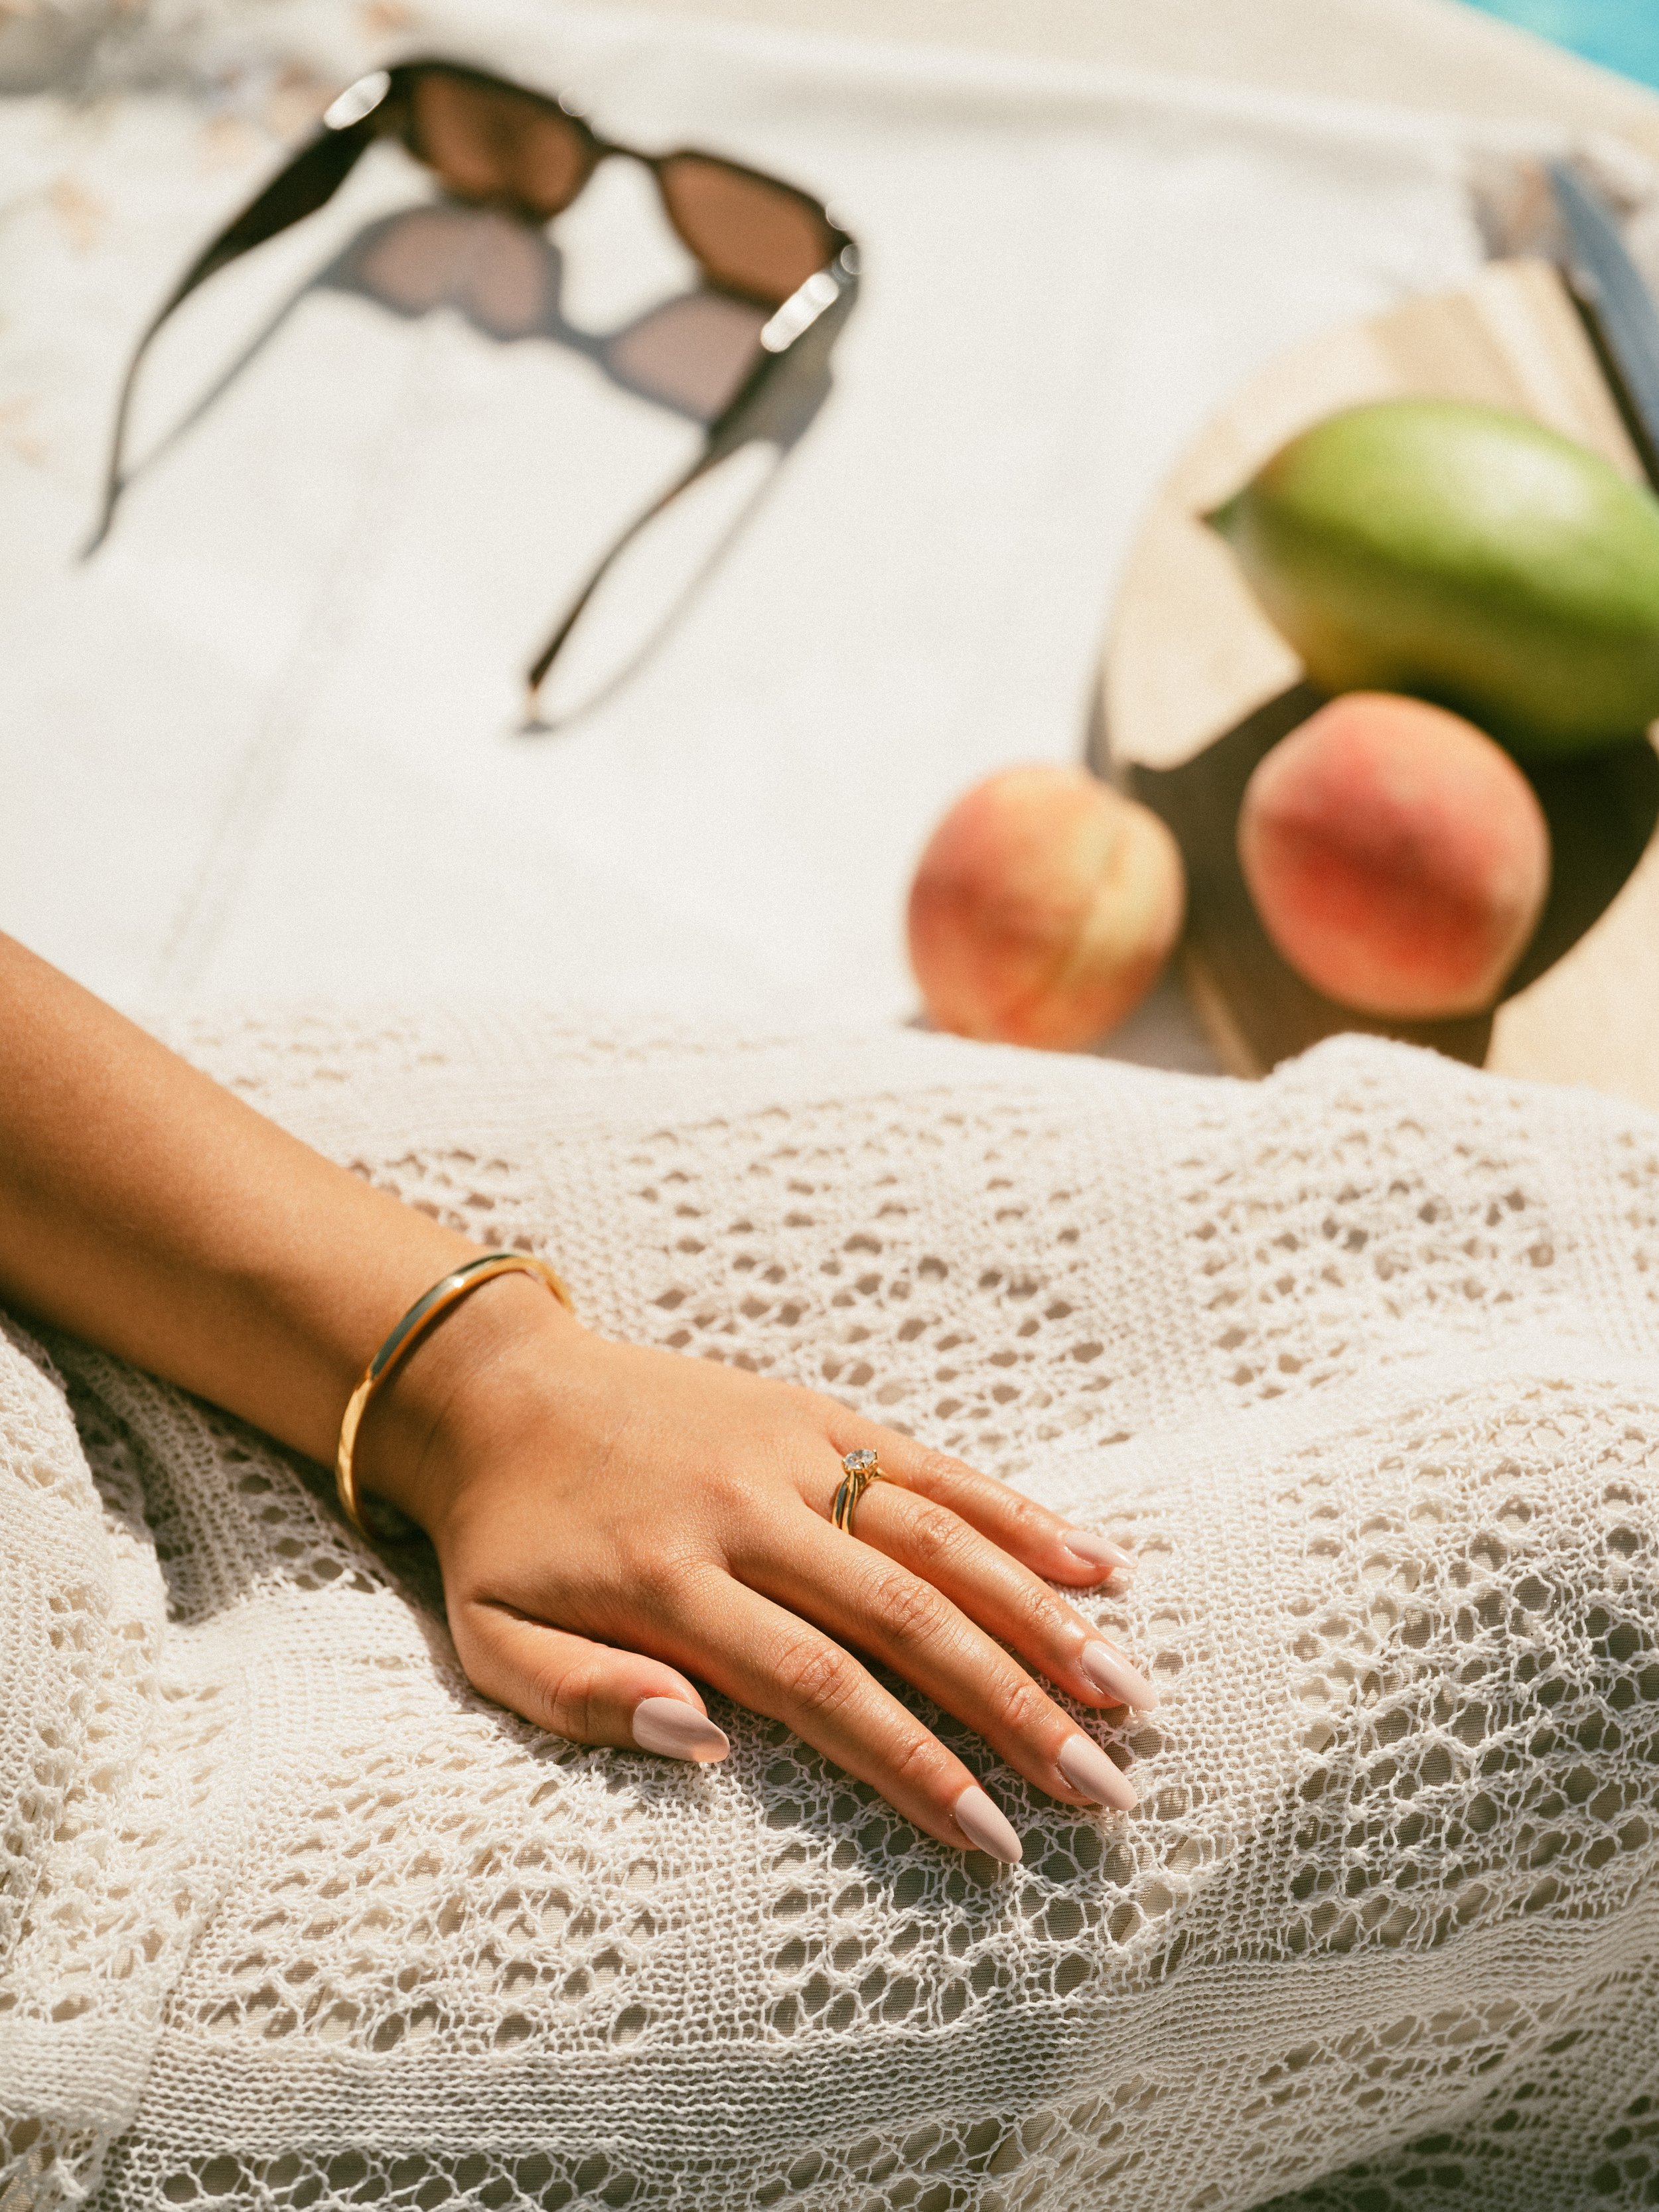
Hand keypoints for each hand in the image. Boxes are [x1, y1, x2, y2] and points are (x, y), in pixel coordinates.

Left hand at [358, 1272, 1153, 1860]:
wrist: (497, 1387)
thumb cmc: (502, 1541)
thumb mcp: (491, 1642)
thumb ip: (584, 1698)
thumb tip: (706, 1744)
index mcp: (670, 1579)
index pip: (820, 1685)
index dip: (914, 1763)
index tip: (993, 1837)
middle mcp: (747, 1508)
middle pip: (904, 1614)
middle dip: (1013, 1707)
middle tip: (1102, 1787)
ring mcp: (792, 1449)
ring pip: (940, 1535)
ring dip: (1041, 1616)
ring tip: (1125, 1693)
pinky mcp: (817, 1410)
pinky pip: (933, 1463)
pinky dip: (1018, 1513)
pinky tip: (1096, 1564)